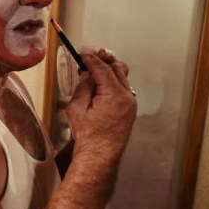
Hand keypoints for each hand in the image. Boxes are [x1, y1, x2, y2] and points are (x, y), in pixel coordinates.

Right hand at [65, 49, 136, 164]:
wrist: (100, 155)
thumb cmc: (87, 134)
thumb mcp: (77, 108)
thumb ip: (84, 87)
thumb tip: (88, 73)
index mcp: (114, 94)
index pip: (103, 69)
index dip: (91, 59)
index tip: (82, 52)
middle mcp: (127, 96)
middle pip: (117, 68)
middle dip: (103, 60)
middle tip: (89, 55)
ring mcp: (131, 103)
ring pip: (122, 77)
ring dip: (109, 69)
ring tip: (94, 68)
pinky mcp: (130, 109)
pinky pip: (123, 88)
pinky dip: (113, 80)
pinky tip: (100, 83)